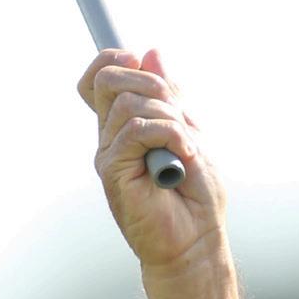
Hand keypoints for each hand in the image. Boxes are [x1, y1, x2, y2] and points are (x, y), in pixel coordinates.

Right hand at [78, 47, 227, 275]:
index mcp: (125, 125)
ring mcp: (109, 153)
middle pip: (108, 79)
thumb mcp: (190, 134)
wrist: (196, 244)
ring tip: (188, 148)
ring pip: (128, 103)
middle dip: (153, 85)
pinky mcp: (112, 172)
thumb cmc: (196, 197)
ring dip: (170, 119)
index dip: (118, 60)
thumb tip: (152, 54)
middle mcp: (111, 136)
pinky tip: (185, 157)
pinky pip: (136, 131)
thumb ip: (169, 98)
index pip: (101, 76)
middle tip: (181, 116)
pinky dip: (170, 136)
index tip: (146, 67)